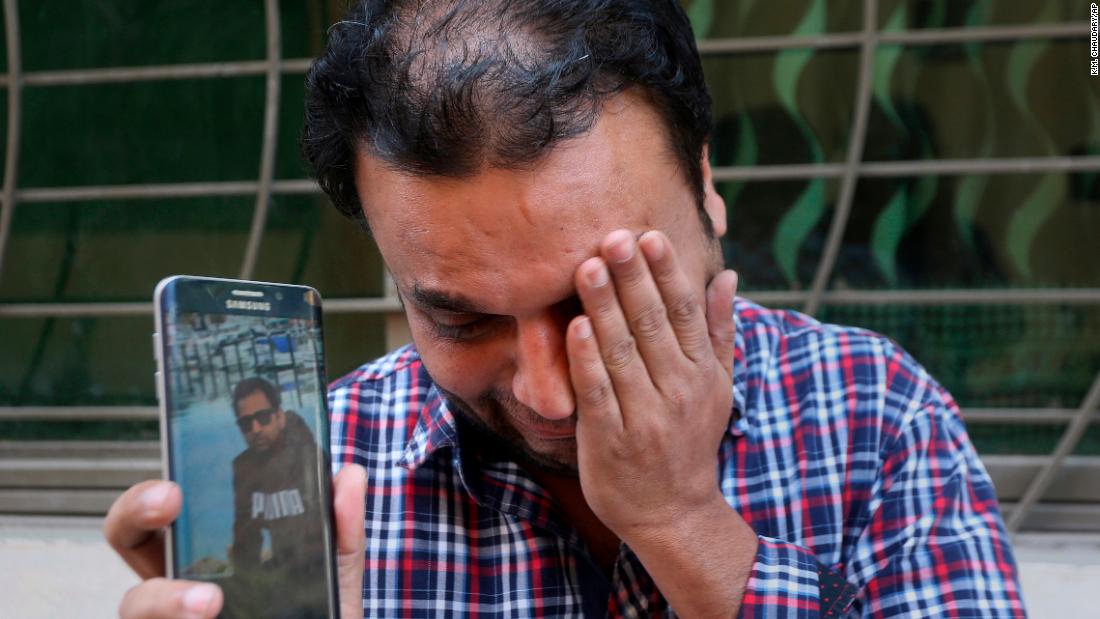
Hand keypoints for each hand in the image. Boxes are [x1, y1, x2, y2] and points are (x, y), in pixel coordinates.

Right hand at [104, 464, 366, 618]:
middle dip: (135, 512)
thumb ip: (341, 535)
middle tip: (168, 504)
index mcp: (211, 557)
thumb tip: (350, 475)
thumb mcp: (334, 587)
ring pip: (132, 605)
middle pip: (127, 538)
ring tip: (209, 602)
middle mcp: (178, 589)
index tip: (175, 488)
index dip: (152, 494)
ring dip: (164, 597)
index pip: (164, 513)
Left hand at [566, 229, 736, 538]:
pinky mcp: (610, 439)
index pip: (685, 312)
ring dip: (604, 307)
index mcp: (702, 372)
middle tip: (614, 235)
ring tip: (588, 266)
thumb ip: (719, 330)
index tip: (651, 235)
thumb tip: (727, 276)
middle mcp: (677, 390)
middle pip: (652, 324)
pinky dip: (586, 359)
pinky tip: (575, 325)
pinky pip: (597, 392)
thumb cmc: (689, 439)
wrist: (672, 512)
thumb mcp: (718, 386)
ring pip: (622, 352)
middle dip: (632, 278)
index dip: (667, 273)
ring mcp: (643, 416)